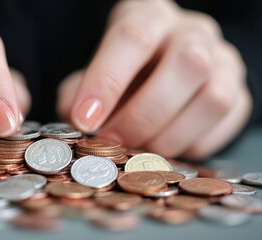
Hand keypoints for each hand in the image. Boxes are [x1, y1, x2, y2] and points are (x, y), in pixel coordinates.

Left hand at [58, 0, 250, 159]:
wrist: (163, 70)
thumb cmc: (124, 72)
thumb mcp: (94, 72)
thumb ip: (79, 94)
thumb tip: (75, 119)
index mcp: (149, 15)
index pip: (133, 37)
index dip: (107, 81)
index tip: (85, 120)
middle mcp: (192, 32)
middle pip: (186, 63)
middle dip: (143, 114)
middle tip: (113, 140)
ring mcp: (223, 61)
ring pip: (212, 97)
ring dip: (169, 136)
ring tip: (139, 150)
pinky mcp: (239, 94)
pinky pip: (224, 124)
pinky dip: (192, 146)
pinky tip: (165, 148)